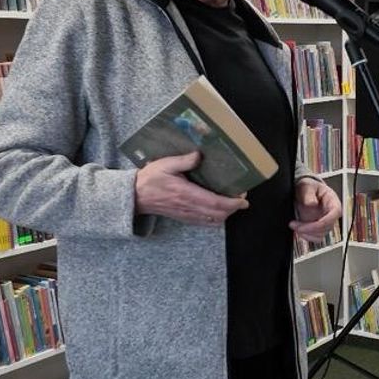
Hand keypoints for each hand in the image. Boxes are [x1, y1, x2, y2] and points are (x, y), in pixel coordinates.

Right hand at [134, 152, 248, 225]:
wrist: (136, 196)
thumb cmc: (150, 179)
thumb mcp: (165, 164)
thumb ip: (183, 160)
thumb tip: (199, 155)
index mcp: (186, 194)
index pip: (214, 202)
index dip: (231, 203)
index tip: (243, 198)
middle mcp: (188, 207)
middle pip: (218, 214)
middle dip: (233, 209)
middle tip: (242, 199)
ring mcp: (186, 215)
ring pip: (212, 221)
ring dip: (225, 214)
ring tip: (232, 204)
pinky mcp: (183, 218)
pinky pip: (204, 223)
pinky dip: (215, 219)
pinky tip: (219, 212)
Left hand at [290, 178, 340, 240]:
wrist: (303, 191)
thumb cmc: (308, 187)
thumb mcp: (306, 186)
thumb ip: (308, 194)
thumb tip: (312, 204)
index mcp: (333, 201)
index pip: (334, 214)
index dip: (321, 223)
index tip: (306, 225)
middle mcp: (332, 214)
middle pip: (326, 227)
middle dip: (309, 228)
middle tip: (293, 224)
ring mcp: (326, 222)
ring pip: (321, 234)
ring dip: (307, 233)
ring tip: (295, 226)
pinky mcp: (320, 228)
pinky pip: (316, 237)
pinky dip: (307, 236)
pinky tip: (299, 230)